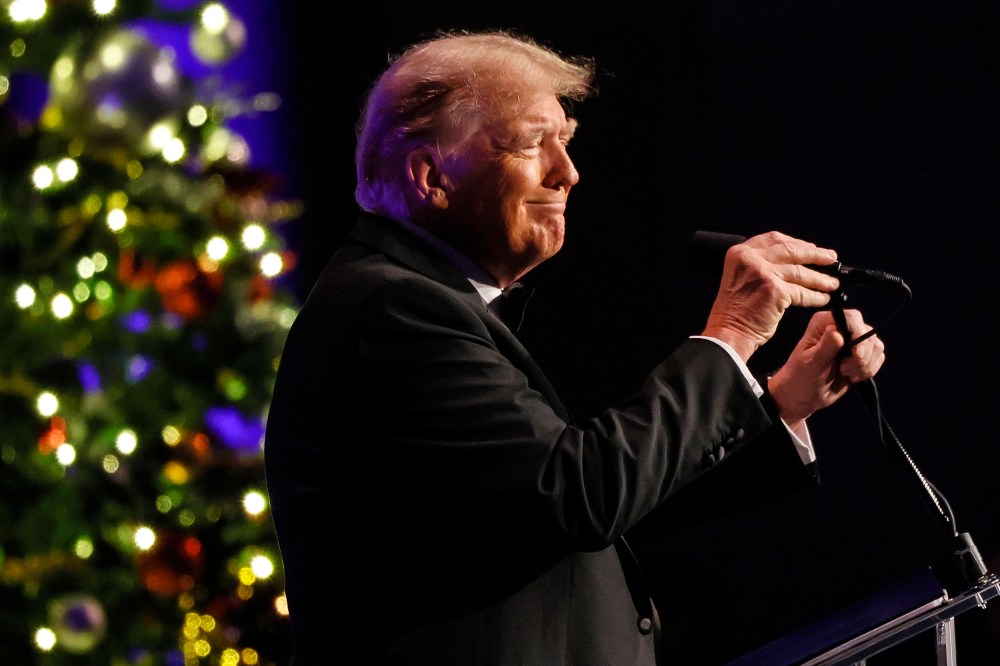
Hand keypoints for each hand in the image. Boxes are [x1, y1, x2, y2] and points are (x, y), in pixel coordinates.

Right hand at [700, 231, 840, 360]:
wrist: (728, 332)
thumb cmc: (735, 311)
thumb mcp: (741, 277)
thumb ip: (760, 265)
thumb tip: (794, 262)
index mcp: (740, 253)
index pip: (774, 239)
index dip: (796, 242)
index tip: (811, 248)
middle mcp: (750, 258)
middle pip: (791, 250)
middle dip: (815, 255)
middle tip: (831, 259)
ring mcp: (763, 273)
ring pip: (800, 272)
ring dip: (820, 279)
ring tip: (832, 283)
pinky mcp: (775, 290)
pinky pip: (802, 291)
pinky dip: (815, 296)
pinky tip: (823, 298)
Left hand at [767, 309, 885, 427]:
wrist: (803, 396)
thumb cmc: (800, 377)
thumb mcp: (811, 363)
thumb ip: (826, 347)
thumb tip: (837, 331)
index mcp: (824, 323)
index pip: (852, 318)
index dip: (859, 335)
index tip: (857, 355)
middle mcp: (840, 327)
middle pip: (868, 333)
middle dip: (861, 356)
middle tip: (843, 370)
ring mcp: (852, 341)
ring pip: (876, 346)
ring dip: (864, 365)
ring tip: (844, 373)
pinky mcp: (861, 355)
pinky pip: (878, 358)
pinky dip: (868, 370)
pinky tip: (851, 377)